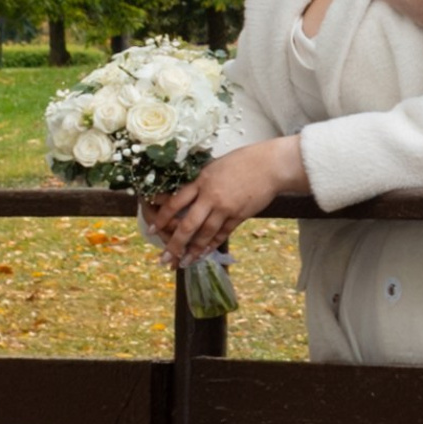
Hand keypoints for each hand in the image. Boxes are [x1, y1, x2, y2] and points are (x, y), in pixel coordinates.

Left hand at [144, 138, 308, 266]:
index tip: (152, 229)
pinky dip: (213, 245)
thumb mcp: (214, 166)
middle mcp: (211, 196)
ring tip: (184, 262)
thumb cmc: (243, 161)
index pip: (175, 202)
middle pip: (187, 224)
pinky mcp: (240, 215)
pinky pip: (223, 234)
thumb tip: (184, 193)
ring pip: (205, 234)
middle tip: (164, 258)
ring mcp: (226, 207)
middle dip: (174, 244)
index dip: (161, 218)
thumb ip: (200, 180)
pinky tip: (204, 253)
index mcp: (201, 180)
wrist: (271, 165)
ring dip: (193, 250)